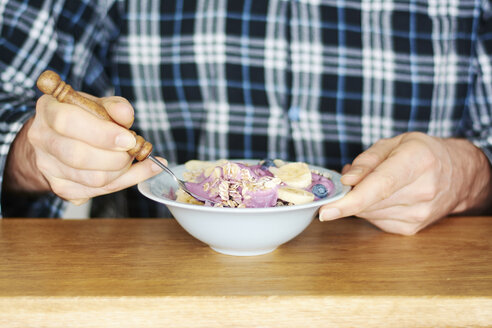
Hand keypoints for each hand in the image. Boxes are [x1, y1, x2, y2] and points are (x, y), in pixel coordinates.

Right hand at [5, 94, 162, 204]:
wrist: (61, 139)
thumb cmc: (83, 118)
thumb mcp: (98, 104)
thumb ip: (114, 106)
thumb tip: (126, 114)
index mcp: (48, 110)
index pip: (68, 121)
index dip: (103, 133)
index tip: (129, 139)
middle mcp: (42, 139)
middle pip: (78, 156)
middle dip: (116, 157)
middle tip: (133, 150)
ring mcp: (48, 167)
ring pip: (92, 179)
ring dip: (121, 171)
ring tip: (130, 158)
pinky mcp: (61, 187)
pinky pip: (98, 191)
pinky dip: (123, 182)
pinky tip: (131, 171)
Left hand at [319, 132, 491, 234]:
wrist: (460, 175)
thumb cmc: (422, 153)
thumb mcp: (395, 143)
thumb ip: (367, 160)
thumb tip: (346, 181)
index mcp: (416, 161)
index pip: (379, 187)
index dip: (350, 201)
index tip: (326, 211)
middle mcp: (422, 191)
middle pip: (368, 202)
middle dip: (349, 194)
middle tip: (352, 180)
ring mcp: (419, 214)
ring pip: (368, 214)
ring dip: (360, 201)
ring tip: (375, 184)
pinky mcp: (412, 229)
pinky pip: (376, 221)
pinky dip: (370, 210)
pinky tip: (384, 198)